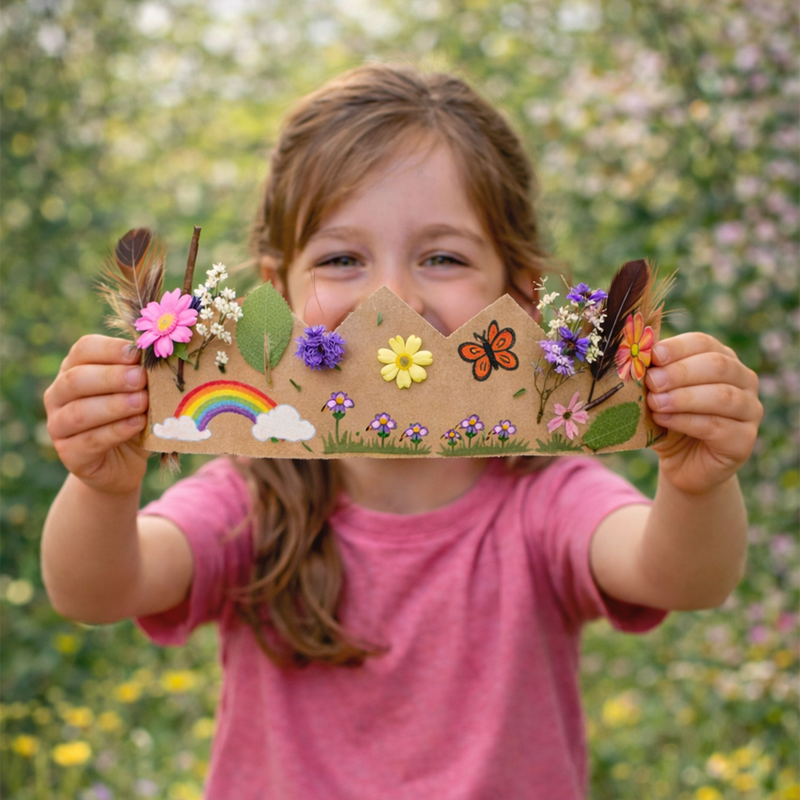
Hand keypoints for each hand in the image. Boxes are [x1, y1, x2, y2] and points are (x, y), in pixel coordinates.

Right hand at [44, 335, 150, 493]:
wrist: (125, 462)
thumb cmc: (132, 416)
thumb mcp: (139, 392)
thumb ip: (141, 375)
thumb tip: (155, 358)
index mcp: (74, 369)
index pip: (84, 350)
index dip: (110, 350)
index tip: (136, 354)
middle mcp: (59, 395)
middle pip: (76, 379)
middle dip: (112, 377)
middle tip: (140, 378)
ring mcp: (58, 426)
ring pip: (79, 412)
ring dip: (114, 405)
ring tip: (142, 402)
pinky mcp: (69, 454)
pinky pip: (88, 441)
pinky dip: (115, 431)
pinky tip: (137, 424)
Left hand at [645, 333, 762, 493]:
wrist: (682, 464)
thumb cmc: (669, 421)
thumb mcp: (658, 394)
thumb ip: (654, 376)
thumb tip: (637, 358)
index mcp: (722, 359)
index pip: (704, 343)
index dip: (677, 348)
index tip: (652, 355)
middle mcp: (743, 380)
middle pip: (717, 366)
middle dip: (680, 372)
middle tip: (652, 381)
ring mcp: (750, 410)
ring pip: (722, 396)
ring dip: (683, 397)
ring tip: (655, 403)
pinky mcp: (744, 440)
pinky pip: (717, 426)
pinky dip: (687, 421)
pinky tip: (664, 419)